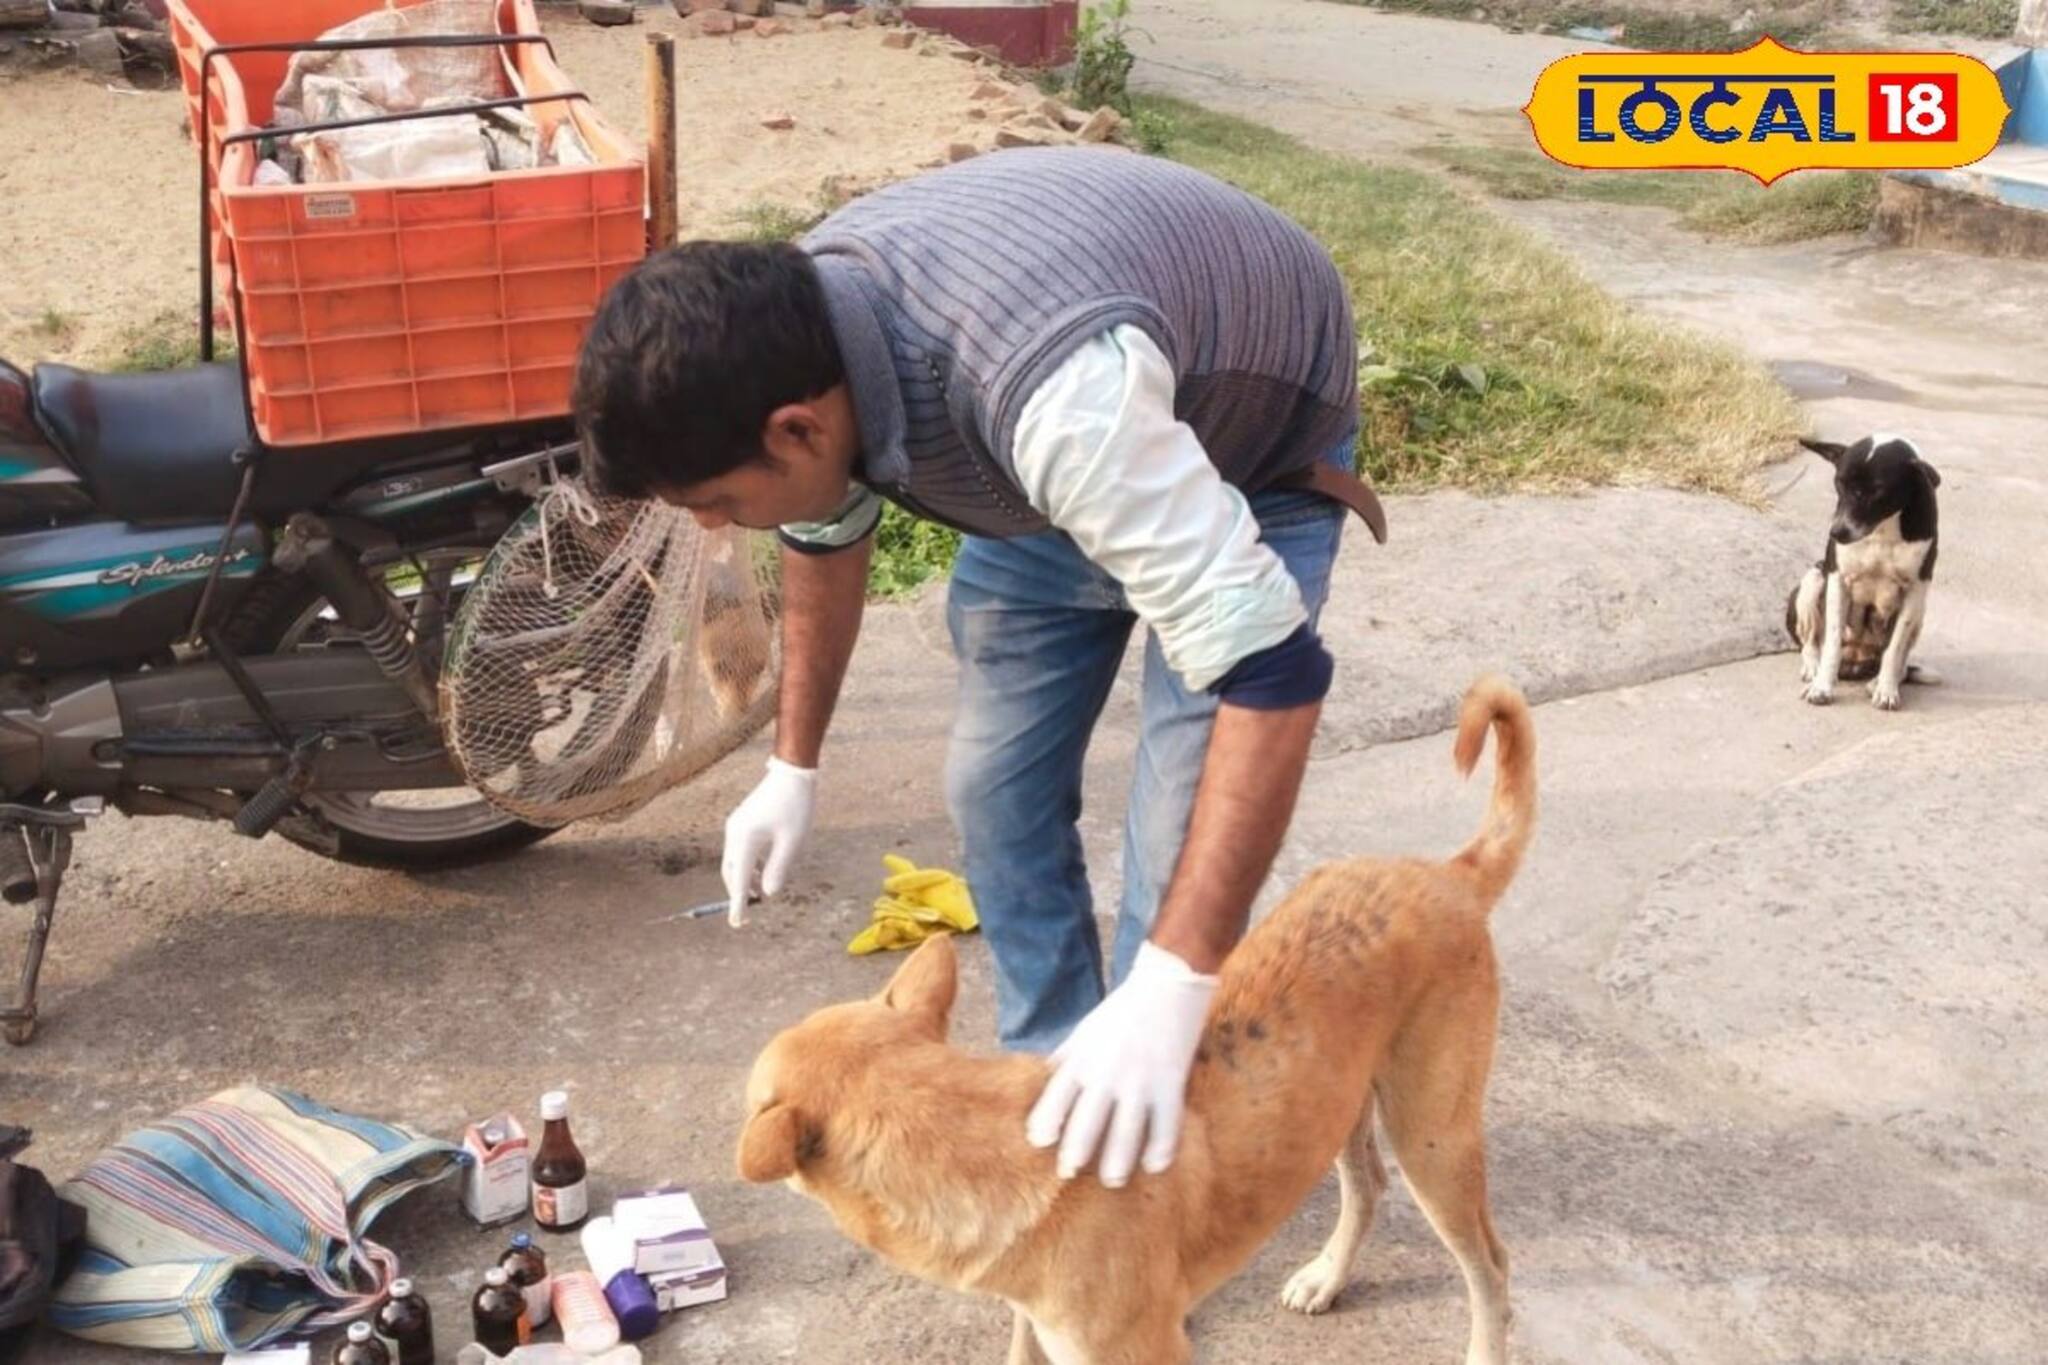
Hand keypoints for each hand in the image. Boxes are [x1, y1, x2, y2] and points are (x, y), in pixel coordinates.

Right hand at [721, 757, 816, 925]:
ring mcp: (736, 826)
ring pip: (734, 862)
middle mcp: (734, 833)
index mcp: (745, 840)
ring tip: (758, 894)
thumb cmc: (795, 806)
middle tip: (748, 913)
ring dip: (743, 879)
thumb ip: (778, 869)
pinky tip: (761, 872)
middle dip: (738, 893)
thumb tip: (768, 893)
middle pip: (731, 872)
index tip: (737, 923)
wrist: (791, 773)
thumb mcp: (792, 842)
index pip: (739, 880)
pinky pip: (739, 851)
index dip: (738, 904)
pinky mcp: (741, 822)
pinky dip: (746, 866)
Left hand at [1025, 942, 1217, 1186]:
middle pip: (1086, 1124)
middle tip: (1070, 1173)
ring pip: (1125, 1133)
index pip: (1056, 1099)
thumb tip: (1045, 1078)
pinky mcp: (1171, 1084)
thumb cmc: (1123, 1009)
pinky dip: (1161, 1150)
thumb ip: (1067, 1057)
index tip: (1040, 1143)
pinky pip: (1166, 1126)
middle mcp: (1107, 1075)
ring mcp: (1140, 1082)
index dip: (1046, 1123)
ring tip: (1111, 1180)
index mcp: (1083, 1059)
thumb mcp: (1086, 1030)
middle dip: (1075, 1153)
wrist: (1168, 984)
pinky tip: (1155, 1166)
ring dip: (1117, 1162)